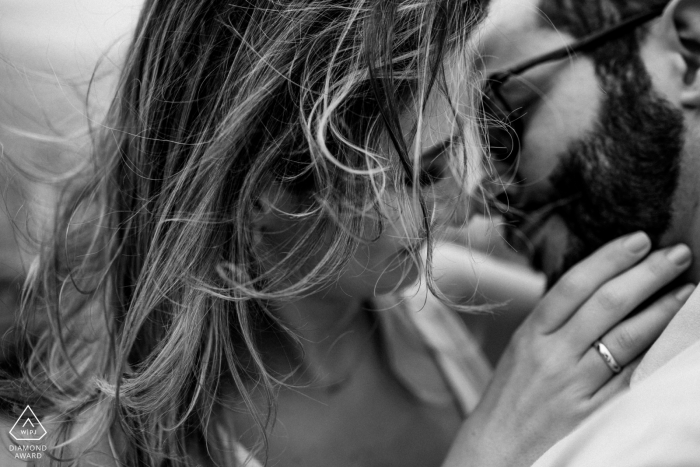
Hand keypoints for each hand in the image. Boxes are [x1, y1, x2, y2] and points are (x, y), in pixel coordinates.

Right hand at [443, 232, 693, 466]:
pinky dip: (658, 357)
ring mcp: (575, 387)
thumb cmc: (509, 400)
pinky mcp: (594, 416)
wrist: (496, 452)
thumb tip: (595, 290)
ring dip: (662, 310)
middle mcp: (553, 357)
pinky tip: (677, 340)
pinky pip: (633, 381)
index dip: (609, 259)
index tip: (638, 240)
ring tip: (688, 291)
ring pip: (626, 339)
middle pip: (605, 305)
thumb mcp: (519, 352)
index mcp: (531, 336)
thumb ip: (553, 324)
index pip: (573, 285)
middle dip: (645, 275)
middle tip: (676, 254)